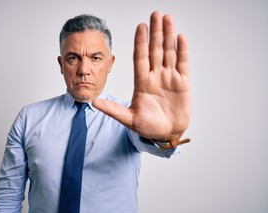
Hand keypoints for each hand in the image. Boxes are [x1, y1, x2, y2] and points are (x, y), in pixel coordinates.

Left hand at [92, 11, 190, 139]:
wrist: (166, 134)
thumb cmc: (147, 127)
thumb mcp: (129, 119)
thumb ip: (113, 110)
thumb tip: (93, 102)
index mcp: (142, 82)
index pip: (140, 57)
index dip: (141, 42)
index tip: (140, 27)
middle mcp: (155, 76)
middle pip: (155, 50)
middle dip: (155, 32)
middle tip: (155, 14)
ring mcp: (169, 78)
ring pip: (168, 52)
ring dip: (168, 36)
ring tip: (167, 19)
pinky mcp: (182, 83)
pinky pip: (182, 63)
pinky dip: (182, 50)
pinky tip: (180, 37)